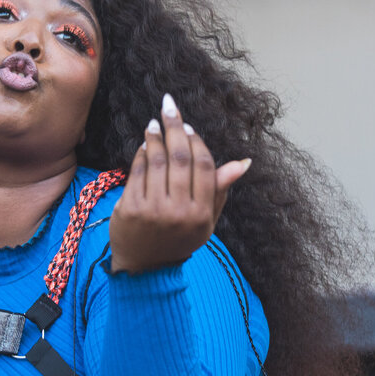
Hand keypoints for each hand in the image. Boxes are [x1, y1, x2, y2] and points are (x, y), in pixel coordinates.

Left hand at [109, 94, 250, 273]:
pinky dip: (141, 155)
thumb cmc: (179, 240)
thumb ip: (220, 191)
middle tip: (169, 107)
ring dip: (155, 138)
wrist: (145, 268)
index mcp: (202, 213)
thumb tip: (243, 163)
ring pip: (157, 162)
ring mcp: (154, 210)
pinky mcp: (131, 208)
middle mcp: (180, 212)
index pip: (203, 166)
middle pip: (180, 158)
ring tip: (154, 124)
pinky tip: (144, 145)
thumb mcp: (206, 221)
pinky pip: (137, 172)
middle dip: (175, 127)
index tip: (188, 126)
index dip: (196, 142)